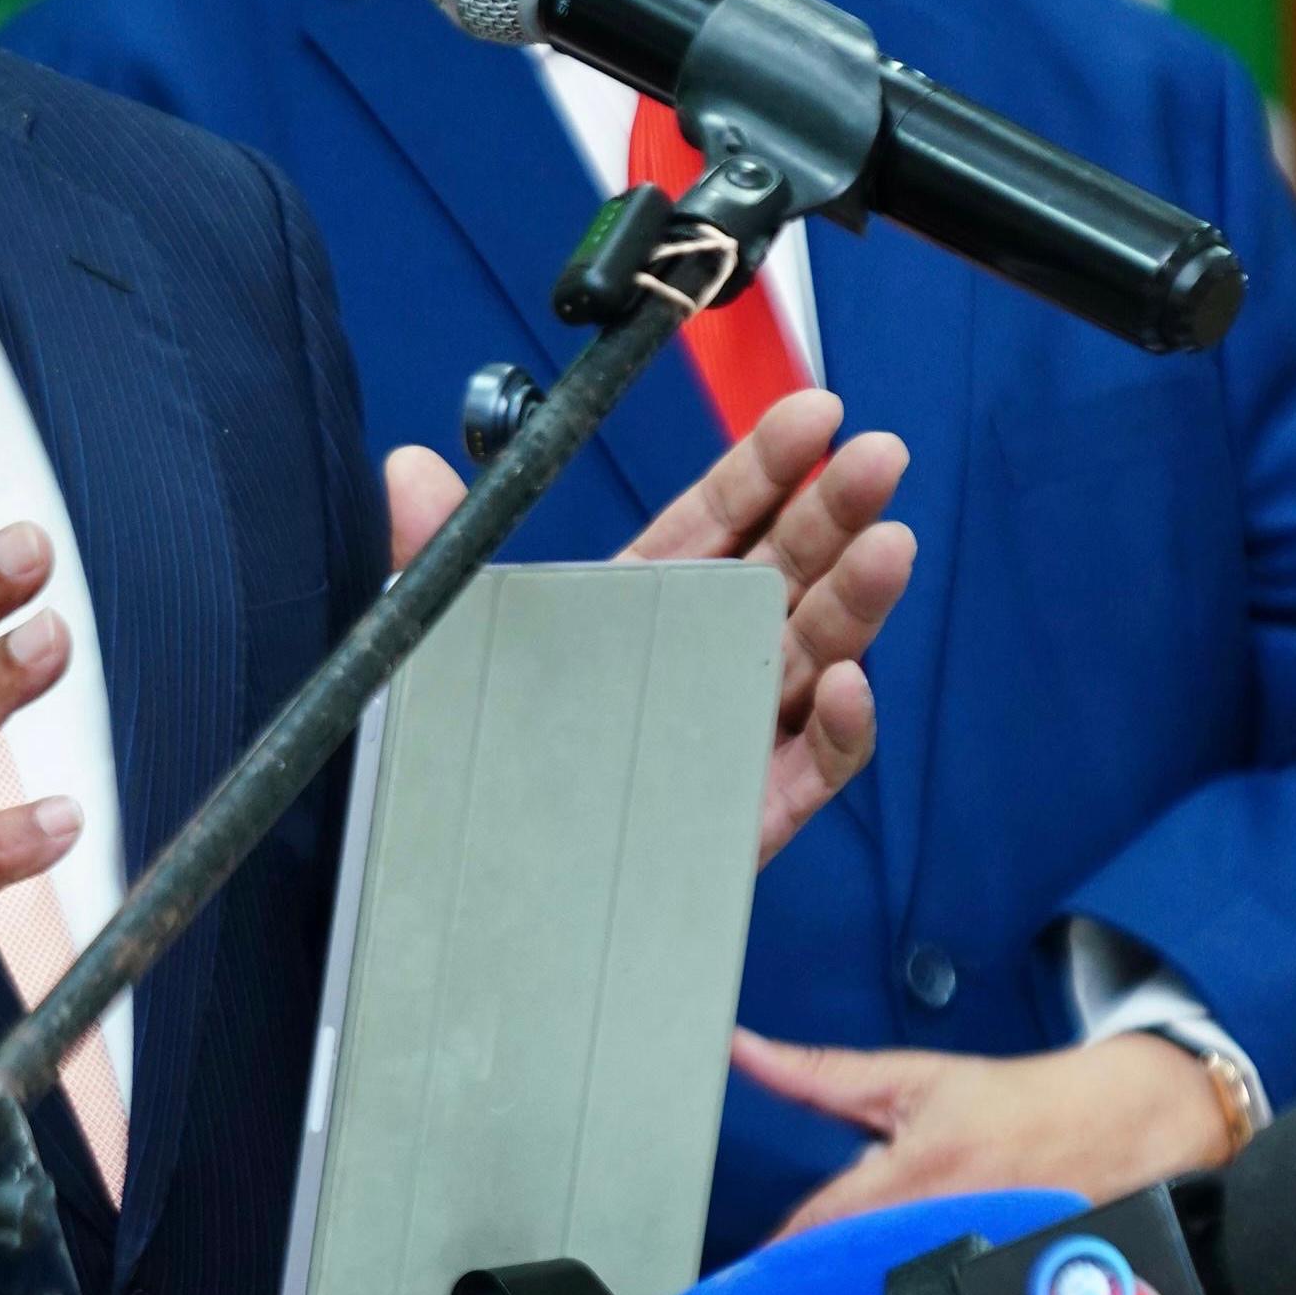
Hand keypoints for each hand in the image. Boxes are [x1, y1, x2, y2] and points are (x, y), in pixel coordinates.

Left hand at [383, 387, 915, 866]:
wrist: (483, 881)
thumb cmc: (482, 744)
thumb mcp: (446, 638)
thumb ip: (434, 552)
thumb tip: (404, 465)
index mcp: (646, 599)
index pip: (719, 517)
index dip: (768, 466)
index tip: (817, 413)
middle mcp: (704, 654)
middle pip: (786, 572)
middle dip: (836, 512)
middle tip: (881, 458)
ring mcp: (735, 730)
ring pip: (815, 657)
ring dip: (858, 603)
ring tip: (891, 547)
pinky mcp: (749, 813)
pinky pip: (810, 769)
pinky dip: (840, 731)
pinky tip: (849, 686)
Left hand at [731, 1027, 1236, 1237]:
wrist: (1115, 1126)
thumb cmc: (1012, 1102)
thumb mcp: (909, 1076)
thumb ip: (819, 1073)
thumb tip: (743, 1048)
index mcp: (917, 1171)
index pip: (826, 1223)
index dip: (781, 1249)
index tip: (747, 1270)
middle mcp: (948, 1224)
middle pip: (861, 1267)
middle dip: (827, 1266)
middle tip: (799, 1270)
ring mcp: (982, 1261)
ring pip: (904, 1287)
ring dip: (873, 1280)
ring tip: (853, 1275)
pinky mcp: (1010, 1285)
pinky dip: (922, 1288)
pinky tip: (910, 1279)